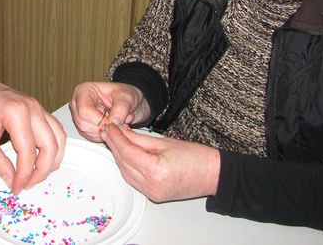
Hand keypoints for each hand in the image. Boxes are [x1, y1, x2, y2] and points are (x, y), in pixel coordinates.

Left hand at [0, 75, 65, 194]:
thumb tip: (11, 179)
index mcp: (16, 112)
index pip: (27, 151)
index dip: (24, 174)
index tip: (17, 186)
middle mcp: (32, 107)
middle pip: (50, 145)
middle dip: (42, 170)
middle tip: (28, 184)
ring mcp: (38, 107)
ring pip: (58, 137)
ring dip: (52, 159)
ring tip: (37, 174)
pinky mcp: (38, 109)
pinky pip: (55, 130)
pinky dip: (53, 146)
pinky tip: (42, 158)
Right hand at [69, 81, 149, 141]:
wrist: (129, 103)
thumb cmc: (125, 95)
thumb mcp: (127, 97)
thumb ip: (121, 107)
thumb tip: (114, 121)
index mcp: (84, 91)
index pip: (84, 110)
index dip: (100, 119)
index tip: (114, 122)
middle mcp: (78, 103)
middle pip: (82, 122)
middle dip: (102, 126)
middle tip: (117, 123)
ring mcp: (79, 116)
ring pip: (86, 131)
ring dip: (103, 132)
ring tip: (115, 123)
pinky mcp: (84, 126)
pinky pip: (90, 137)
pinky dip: (103, 135)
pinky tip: (111, 127)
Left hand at [100, 123, 219, 201]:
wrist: (214, 175)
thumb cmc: (196, 157)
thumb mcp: (164, 141)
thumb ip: (139, 139)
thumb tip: (120, 131)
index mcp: (156, 170)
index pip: (127, 151)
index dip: (115, 137)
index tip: (109, 126)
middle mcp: (151, 185)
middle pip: (123, 162)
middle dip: (114, 145)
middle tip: (108, 130)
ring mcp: (152, 193)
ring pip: (125, 172)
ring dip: (118, 156)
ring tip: (115, 139)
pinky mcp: (153, 196)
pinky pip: (133, 180)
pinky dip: (127, 166)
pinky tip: (125, 154)